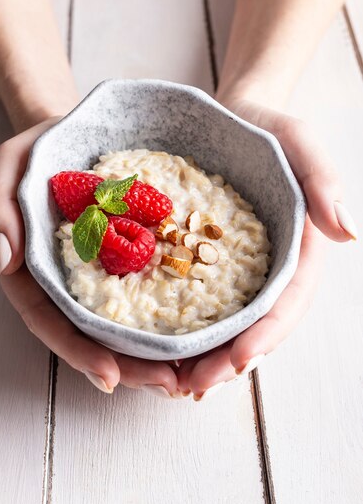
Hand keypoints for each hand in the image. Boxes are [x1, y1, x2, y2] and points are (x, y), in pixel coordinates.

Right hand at [0, 117, 179, 398]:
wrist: (73, 136)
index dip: (78, 351)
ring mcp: (96, 274)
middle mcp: (64, 281)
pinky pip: (142, 297)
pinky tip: (192, 336)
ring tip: (187, 374)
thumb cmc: (38, 151)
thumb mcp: (8, 166)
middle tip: (169, 384)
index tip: (110, 377)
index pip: (49, 320)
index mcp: (32, 268)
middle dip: (126, 367)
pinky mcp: (125, 261)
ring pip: (118, 327)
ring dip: (149, 356)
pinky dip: (163, 321)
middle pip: (90, 336)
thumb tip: (4, 259)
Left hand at [177, 99, 356, 399]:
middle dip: (227, 360)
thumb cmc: (270, 128)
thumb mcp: (300, 143)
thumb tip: (350, 234)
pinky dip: (184, 328)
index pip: (287, 302)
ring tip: (172, 382)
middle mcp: (271, 267)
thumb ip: (324, 182)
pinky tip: (160, 347)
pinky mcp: (209, 260)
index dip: (265, 336)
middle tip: (192, 387)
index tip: (237, 362)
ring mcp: (239, 267)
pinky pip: (199, 300)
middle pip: (255, 325)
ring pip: (227, 323)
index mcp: (299, 249)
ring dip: (203, 355)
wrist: (234, 117)